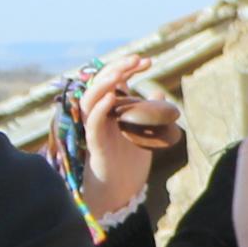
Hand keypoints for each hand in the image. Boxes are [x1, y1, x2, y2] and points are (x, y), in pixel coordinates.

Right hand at [73, 53, 170, 224]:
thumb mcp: (145, 130)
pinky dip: (100, 108)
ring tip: (119, 73)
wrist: (123, 187)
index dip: (127, 67)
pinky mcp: (94, 143)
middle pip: (100, 84)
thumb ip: (148, 111)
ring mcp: (95, 127)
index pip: (113, 80)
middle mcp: (100, 114)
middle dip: (117, 68)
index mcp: (112, 108)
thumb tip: (157, 92)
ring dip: (103, 84)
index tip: (148, 61)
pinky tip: (112, 97)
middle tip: (137, 59)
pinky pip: (92, 123)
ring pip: (89, 100)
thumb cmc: (131, 159)